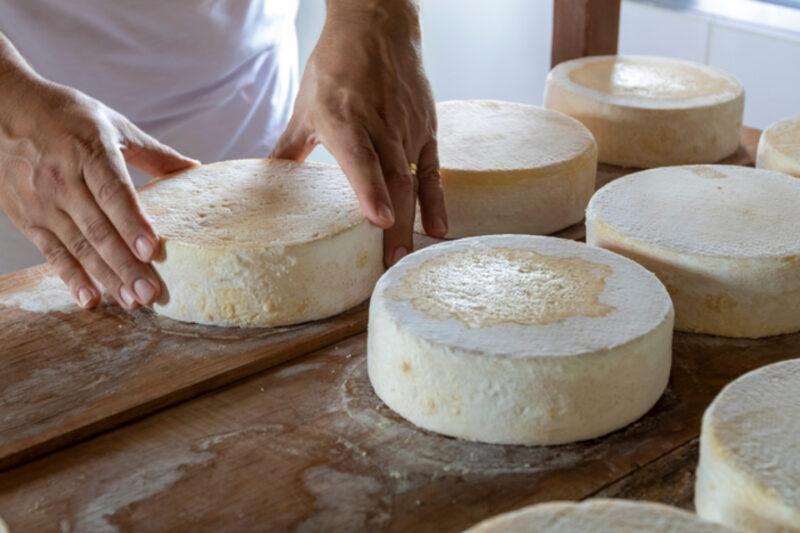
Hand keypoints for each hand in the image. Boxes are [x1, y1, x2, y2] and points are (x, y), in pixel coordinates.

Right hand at [0, 70, 198, 309]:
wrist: (1, 108)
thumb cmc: (66, 116)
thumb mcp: (112, 124)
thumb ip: (154, 153)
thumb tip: (196, 169)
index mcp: (89, 151)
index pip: (114, 194)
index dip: (133, 224)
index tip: (152, 251)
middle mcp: (63, 178)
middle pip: (99, 229)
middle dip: (126, 265)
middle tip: (151, 293)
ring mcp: (41, 200)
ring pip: (78, 246)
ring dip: (106, 277)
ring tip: (132, 301)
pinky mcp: (26, 217)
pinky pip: (52, 252)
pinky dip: (71, 278)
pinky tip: (91, 298)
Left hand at [271, 0, 446, 265]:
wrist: (377, 28)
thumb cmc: (336, 67)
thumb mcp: (306, 107)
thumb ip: (290, 149)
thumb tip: (269, 182)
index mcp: (344, 118)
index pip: (361, 158)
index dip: (370, 190)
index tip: (379, 220)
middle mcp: (380, 125)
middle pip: (392, 180)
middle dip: (394, 225)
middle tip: (391, 263)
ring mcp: (406, 128)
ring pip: (413, 180)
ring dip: (412, 220)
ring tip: (408, 257)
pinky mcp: (426, 128)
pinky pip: (432, 170)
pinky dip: (435, 199)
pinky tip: (438, 228)